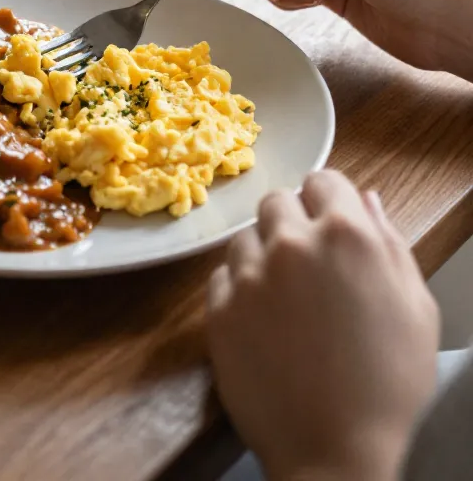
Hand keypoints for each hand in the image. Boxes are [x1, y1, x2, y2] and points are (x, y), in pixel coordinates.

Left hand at [206, 171, 438, 480]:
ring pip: (246, 237)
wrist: (335, 453)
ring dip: (262, 256)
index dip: (328, 201)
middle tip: (310, 266)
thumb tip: (365, 200)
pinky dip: (239, 291)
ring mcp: (249, 275)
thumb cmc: (387, 385)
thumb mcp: (416, 308)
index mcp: (346, 234)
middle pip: (278, 201)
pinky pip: (222, 277)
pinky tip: (263, 323)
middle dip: (293, 224)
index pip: (323, 180)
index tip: (330, 223)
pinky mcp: (218, 309)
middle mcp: (291, 244)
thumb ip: (389, 242)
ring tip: (286, 300)